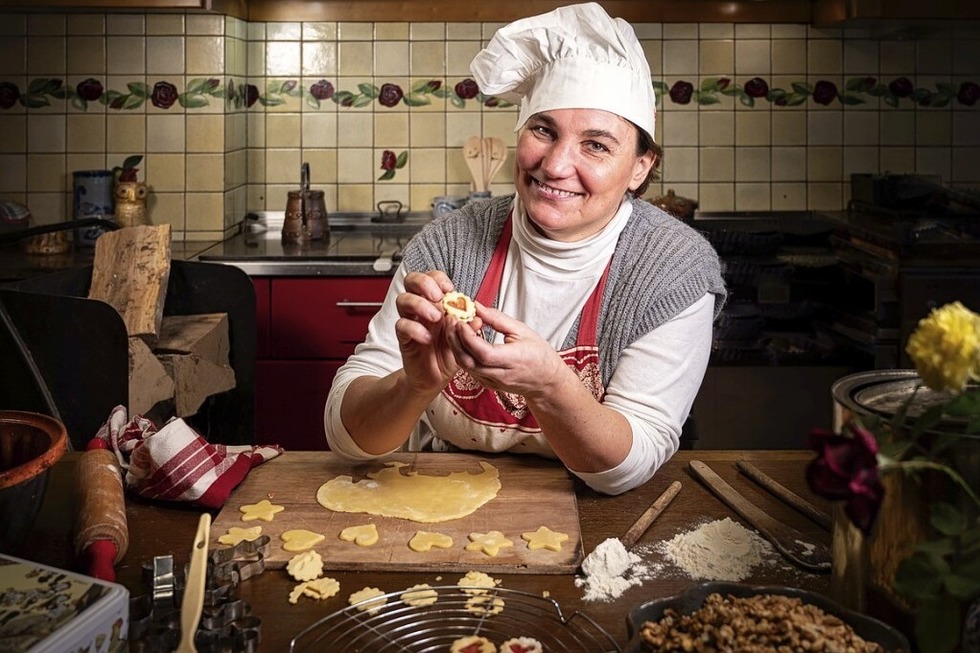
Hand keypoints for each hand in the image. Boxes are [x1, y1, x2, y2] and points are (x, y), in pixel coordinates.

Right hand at [394, 271, 467, 394]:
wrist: (436, 376)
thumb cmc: (449, 353)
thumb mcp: (464, 339)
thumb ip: (469, 327)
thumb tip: (478, 317)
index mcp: (436, 303)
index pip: (431, 278)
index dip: (438, 278)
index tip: (450, 288)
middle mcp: (421, 308)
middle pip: (411, 281)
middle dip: (423, 283)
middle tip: (438, 297)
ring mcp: (411, 321)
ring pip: (403, 300)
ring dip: (419, 304)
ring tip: (436, 318)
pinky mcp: (404, 337)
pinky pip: (401, 326)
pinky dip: (414, 329)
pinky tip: (427, 338)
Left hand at [445, 303, 566, 398]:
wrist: (546, 381)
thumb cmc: (539, 354)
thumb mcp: (522, 330)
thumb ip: (497, 318)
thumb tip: (477, 306)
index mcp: (514, 360)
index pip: (484, 353)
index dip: (468, 337)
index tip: (460, 321)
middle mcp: (501, 375)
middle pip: (469, 361)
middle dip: (454, 340)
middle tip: (449, 321)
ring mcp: (493, 382)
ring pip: (465, 367)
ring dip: (455, 347)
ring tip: (453, 328)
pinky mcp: (488, 384)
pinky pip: (469, 370)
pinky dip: (462, 354)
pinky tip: (461, 340)